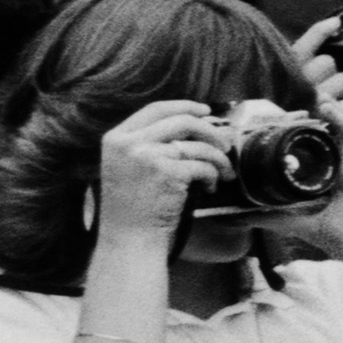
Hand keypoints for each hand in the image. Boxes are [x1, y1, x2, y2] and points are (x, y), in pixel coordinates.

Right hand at [96, 99, 231, 241]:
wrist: (129, 237)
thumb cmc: (134, 206)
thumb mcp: (128, 165)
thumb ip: (150, 142)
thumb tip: (196, 122)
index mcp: (116, 137)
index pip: (155, 109)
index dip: (185, 106)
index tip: (206, 111)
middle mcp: (129, 143)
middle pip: (182, 120)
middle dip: (210, 130)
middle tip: (226, 143)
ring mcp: (147, 156)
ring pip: (198, 144)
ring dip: (219, 158)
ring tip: (224, 172)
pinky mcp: (168, 172)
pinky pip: (204, 165)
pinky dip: (214, 175)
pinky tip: (211, 187)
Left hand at [293, 26, 342, 276]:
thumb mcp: (301, 224)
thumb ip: (269, 217)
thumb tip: (230, 217)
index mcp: (334, 172)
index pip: (322, 140)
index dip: (311, 123)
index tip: (293, 109)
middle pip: (341, 130)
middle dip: (330, 111)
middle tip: (313, 93)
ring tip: (328, 105)